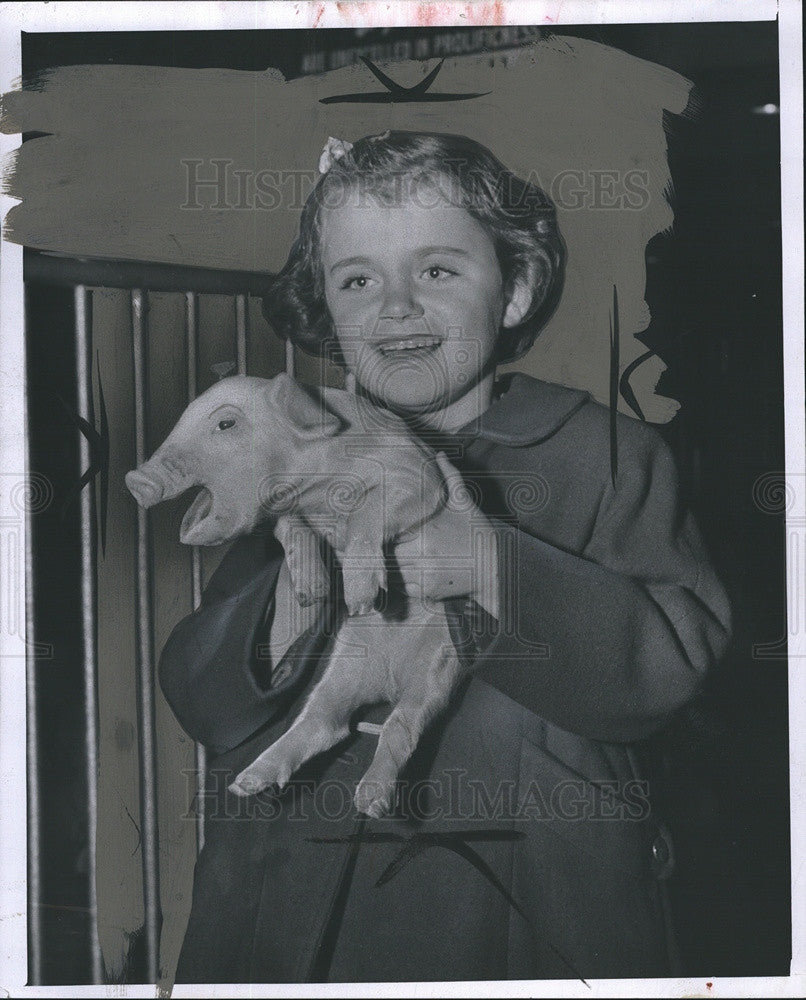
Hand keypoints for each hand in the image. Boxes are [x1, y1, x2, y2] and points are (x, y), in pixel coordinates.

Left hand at [393, 452, 499, 618]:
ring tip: (387, 557)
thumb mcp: (463, 502)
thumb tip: (440, 454)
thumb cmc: (475, 532)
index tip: (377, 526)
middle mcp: (422, 555)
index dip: (380, 530)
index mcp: (426, 531)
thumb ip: (450, 477)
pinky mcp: (426, 591)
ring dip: (386, 566)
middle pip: (384, 553)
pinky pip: (401, 588)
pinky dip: (398, 581)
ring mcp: (423, 576)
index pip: (388, 532)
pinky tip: (404, 571)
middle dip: (379, 549)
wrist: (493, 566)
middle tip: (374, 543)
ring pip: (390, 572)